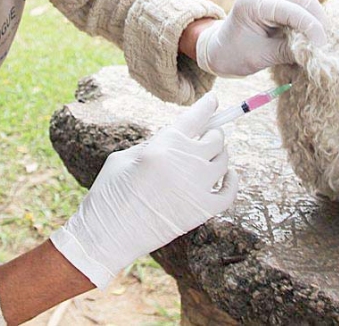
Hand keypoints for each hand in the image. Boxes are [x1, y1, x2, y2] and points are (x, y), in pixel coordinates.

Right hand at [50, 93, 237, 288]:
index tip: (213, 101)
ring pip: (224, 160)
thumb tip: (179, 137)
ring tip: (209, 156)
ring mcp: (197, 188)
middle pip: (215, 138)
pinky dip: (231, 180)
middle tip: (204, 136)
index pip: (196, 117)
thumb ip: (154, 143)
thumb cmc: (109, 192)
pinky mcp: (203, 211)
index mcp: (164, 145)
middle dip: (211, 133)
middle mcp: (185, 163)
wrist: (107, 236)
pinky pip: (230, 190)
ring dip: (218, 155)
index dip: (207, 106)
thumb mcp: (125, 156)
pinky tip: (227, 175)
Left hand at [195, 0, 328, 76]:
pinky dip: (307, 18)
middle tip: (326, 44)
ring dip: (315, 19)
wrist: (218, 49)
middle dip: (317, 20)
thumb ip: (288, 51)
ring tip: (320, 41)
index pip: (289, 8)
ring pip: (303, 0)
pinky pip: (298, 4)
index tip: (321, 45)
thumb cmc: (234, 55)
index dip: (309, 25)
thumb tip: (316, 52)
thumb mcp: (261, 57)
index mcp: (251, 3)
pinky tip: (312, 34)